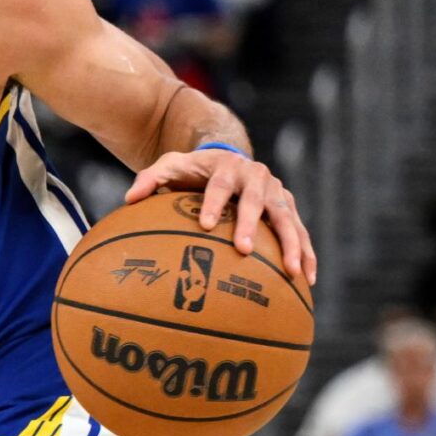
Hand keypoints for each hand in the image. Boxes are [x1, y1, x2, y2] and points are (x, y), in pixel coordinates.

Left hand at [124, 148, 315, 283]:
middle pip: (256, 201)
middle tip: (244, 249)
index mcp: (227, 168)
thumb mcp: (171, 166)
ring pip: (286, 218)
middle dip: (250, 224)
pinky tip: (307, 279)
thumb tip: (128, 199)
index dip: (213, 203)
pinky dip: (306, 253)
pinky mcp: (288, 206)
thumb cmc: (194, 170)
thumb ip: (151, 178)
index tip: (204, 224)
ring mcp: (276, 192)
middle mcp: (256, 177)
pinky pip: (300, 231)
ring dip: (292, 244)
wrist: (229, 156)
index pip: (219, 185)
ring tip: (292, 273)